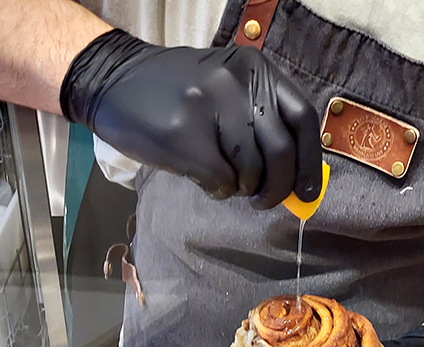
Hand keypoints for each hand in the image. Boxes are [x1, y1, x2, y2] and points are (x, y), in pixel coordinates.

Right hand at [60, 30, 322, 207]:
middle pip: (281, 153)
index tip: (307, 193)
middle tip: (262, 200)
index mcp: (256, 69)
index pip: (304, 120)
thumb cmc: (178, 95)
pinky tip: (205, 180)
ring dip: (242, 189)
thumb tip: (298, 181)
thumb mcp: (229, 91)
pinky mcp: (184, 134)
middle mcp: (238, 82)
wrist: (112, 81)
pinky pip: (222, 180)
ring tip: (224, 178)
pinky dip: (218, 191)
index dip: (310, 164)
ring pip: (251, 171)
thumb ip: (264, 124)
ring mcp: (210, 106)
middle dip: (277, 189)